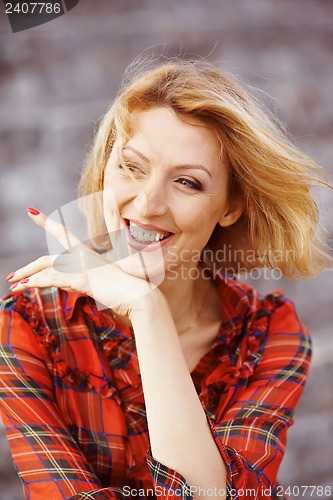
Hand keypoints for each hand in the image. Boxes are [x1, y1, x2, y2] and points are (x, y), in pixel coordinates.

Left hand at [6, 208, 160, 318]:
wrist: (142, 296)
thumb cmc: (132, 289)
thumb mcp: (113, 281)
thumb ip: (100, 278)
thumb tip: (95, 282)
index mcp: (89, 255)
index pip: (63, 234)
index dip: (46, 222)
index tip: (31, 212)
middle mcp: (82, 257)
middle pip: (48, 257)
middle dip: (28, 266)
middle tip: (12, 275)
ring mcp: (82, 267)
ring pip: (46, 268)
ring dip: (26, 276)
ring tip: (12, 286)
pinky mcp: (81, 278)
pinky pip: (51, 278)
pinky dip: (34, 282)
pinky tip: (22, 287)